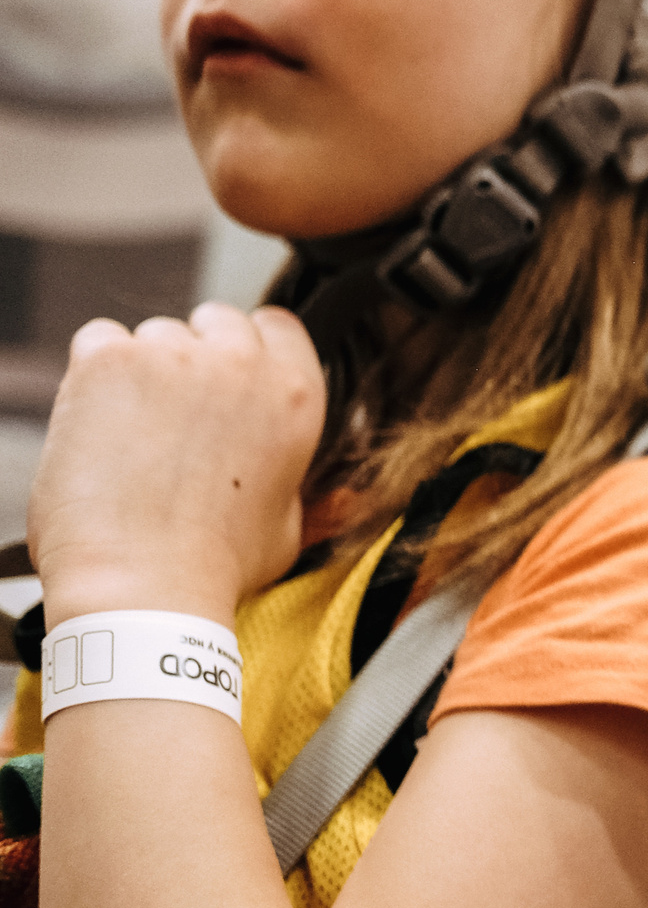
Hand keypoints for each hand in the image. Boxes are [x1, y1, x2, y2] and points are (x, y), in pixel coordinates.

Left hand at [28, 303, 323, 628]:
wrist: (145, 585)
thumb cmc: (215, 567)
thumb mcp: (287, 521)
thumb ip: (289, 474)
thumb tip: (288, 477)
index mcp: (296, 394)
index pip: (276, 326)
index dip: (247, 350)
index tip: (224, 378)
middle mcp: (243, 364)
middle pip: (214, 322)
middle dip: (193, 358)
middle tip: (171, 414)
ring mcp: (174, 356)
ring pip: (152, 336)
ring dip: (140, 373)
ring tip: (129, 436)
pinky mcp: (110, 361)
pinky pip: (97, 341)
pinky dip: (90, 378)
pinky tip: (97, 427)